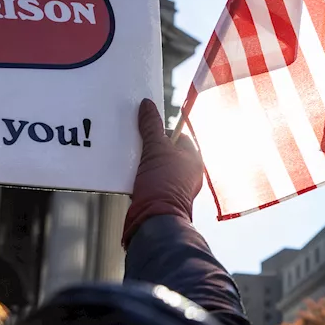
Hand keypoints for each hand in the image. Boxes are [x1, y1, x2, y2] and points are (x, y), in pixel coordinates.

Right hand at [121, 99, 204, 247]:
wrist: (155, 220)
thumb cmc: (163, 184)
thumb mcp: (155, 149)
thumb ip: (151, 126)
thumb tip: (147, 104)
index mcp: (194, 159)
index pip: (180, 136)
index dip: (163, 130)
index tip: (147, 129)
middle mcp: (189, 173)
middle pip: (167, 151)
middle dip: (151, 146)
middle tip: (135, 142)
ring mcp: (176, 187)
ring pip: (158, 167)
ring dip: (144, 162)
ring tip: (130, 158)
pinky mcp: (163, 199)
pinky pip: (151, 181)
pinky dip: (140, 176)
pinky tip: (129, 175)